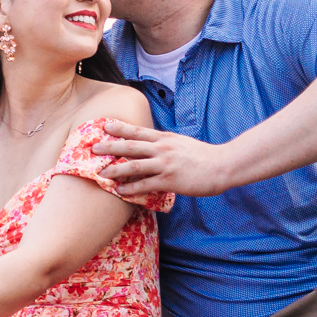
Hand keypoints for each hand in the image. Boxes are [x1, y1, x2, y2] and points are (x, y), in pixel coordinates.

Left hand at [94, 119, 233, 197]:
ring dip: (115, 169)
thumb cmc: (203, 156)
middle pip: (131, 146)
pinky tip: (119, 191)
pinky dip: (131, 188)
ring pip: (134, 165)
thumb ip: (165, 144)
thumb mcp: (182, 143)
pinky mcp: (169, 180)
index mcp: (165, 138)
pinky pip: (145, 184)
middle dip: (110, 146)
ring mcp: (165, 164)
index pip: (138, 131)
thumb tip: (151, 145)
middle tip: (93, 148)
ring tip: (100, 174)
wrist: (223, 165)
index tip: (105, 125)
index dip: (120, 128)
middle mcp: (162, 148)